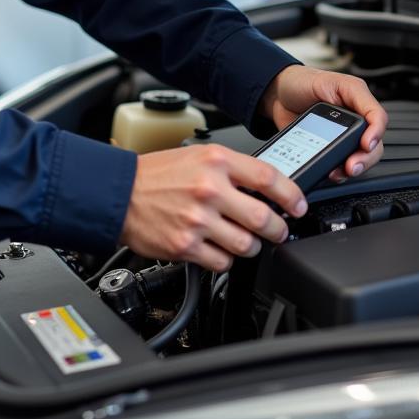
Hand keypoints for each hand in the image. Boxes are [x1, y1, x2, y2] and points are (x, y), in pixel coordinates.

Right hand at [118, 144, 307, 271]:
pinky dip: (225, 260)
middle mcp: (209, 189)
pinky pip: (222, 262)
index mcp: (216, 161)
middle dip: (278, 229)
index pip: (268, 177)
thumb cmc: (158, 174)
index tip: (298, 206)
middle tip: (278, 230)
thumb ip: (232, 170)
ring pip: (246, 245)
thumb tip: (265, 189)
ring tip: (244, 240)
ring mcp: (198, 220)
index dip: (291, 195)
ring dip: (251, 247)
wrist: (120, 193)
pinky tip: (218, 248)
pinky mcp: (186, 246)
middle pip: (263, 218)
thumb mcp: (198, 156)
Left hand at [260, 64, 386, 179]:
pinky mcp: (327, 149)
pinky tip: (327, 171)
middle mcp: (354, 122)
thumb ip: (353, 95)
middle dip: (364, 159)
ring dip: (349, 169)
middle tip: (351, 166)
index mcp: (358, 102)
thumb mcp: (330, 81)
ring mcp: (341, 138)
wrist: (276, 96)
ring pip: (357, 159)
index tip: (365, 145)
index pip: (379, 120)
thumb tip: (366, 125)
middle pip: (373, 146)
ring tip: (336, 172)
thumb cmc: (302, 82)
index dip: (375, 134)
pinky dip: (335, 173)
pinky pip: (338, 166)